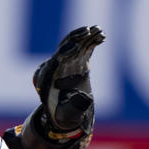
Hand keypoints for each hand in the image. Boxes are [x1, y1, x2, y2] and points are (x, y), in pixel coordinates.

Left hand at [31, 25, 104, 142]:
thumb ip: (74, 108)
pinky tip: (102, 36)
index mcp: (45, 79)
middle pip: (64, 48)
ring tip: (99, 30)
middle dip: (77, 39)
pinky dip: (92, 42)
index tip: (75, 46)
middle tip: (89, 32)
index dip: (65, 52)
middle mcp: (53, 67)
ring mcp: (65, 63)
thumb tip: (84, 97)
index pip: (54, 61)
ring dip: (86, 37)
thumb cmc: (64, 118)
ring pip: (74, 44)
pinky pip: (83, 48)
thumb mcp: (67, 117)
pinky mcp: (76, 61)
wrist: (65, 116)